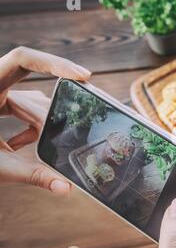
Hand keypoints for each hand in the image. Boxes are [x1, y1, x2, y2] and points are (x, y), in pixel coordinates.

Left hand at [0, 47, 90, 195]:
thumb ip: (32, 176)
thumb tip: (66, 189)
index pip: (24, 58)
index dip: (55, 62)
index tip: (83, 75)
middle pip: (34, 90)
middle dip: (51, 115)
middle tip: (69, 133)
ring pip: (30, 102)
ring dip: (39, 125)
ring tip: (40, 148)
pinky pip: (20, 108)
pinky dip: (27, 127)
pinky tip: (21, 146)